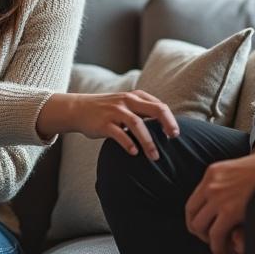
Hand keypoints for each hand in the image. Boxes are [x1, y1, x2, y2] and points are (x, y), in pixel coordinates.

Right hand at [37, 90, 178, 159]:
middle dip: (166, 124)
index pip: (159, 105)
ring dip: (148, 141)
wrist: (78, 109)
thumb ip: (143, 111)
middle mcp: (127, 101)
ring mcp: (114, 111)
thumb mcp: (126, 104)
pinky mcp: (103, 123)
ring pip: (137, 123)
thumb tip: (165, 126)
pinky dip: (128, 143)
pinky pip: (118, 133)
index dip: (170, 119)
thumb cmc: (108, 110)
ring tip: (155, 156)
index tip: (175, 134)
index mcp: (135, 97)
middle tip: (174, 138)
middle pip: (153, 110)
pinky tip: (134, 153)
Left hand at [184, 147, 254, 253]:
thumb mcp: (241, 170)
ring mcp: (218, 196)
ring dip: (209, 241)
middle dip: (201, 232)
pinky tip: (225, 251)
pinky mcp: (230, 210)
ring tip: (220, 249)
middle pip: (192, 215)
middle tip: (212, 241)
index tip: (204, 228)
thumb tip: (229, 203)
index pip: (193, 200)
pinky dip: (218, 247)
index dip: (197, 218)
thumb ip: (230, 184)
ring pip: (200, 227)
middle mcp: (211, 183)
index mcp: (214, 172)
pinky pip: (215, 235)